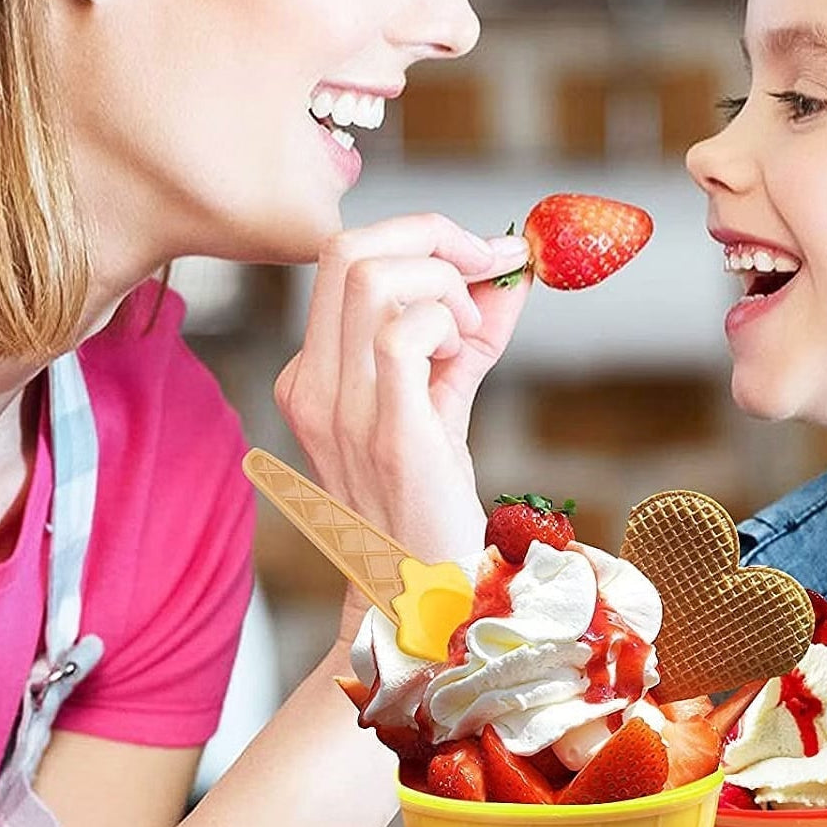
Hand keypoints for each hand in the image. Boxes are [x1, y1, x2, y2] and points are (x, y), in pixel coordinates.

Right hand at [276, 215, 529, 564]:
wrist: (422, 593)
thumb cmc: (428, 498)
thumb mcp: (444, 396)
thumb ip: (473, 331)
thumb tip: (514, 268)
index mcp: (313, 371)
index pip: (343, 254)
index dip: (421, 233)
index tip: (483, 252)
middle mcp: (312, 384)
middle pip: (346, 247)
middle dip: (434, 235)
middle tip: (486, 270)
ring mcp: (340, 410)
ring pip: (371, 276)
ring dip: (443, 281)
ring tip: (469, 330)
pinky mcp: (385, 434)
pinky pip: (403, 334)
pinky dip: (445, 321)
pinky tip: (462, 354)